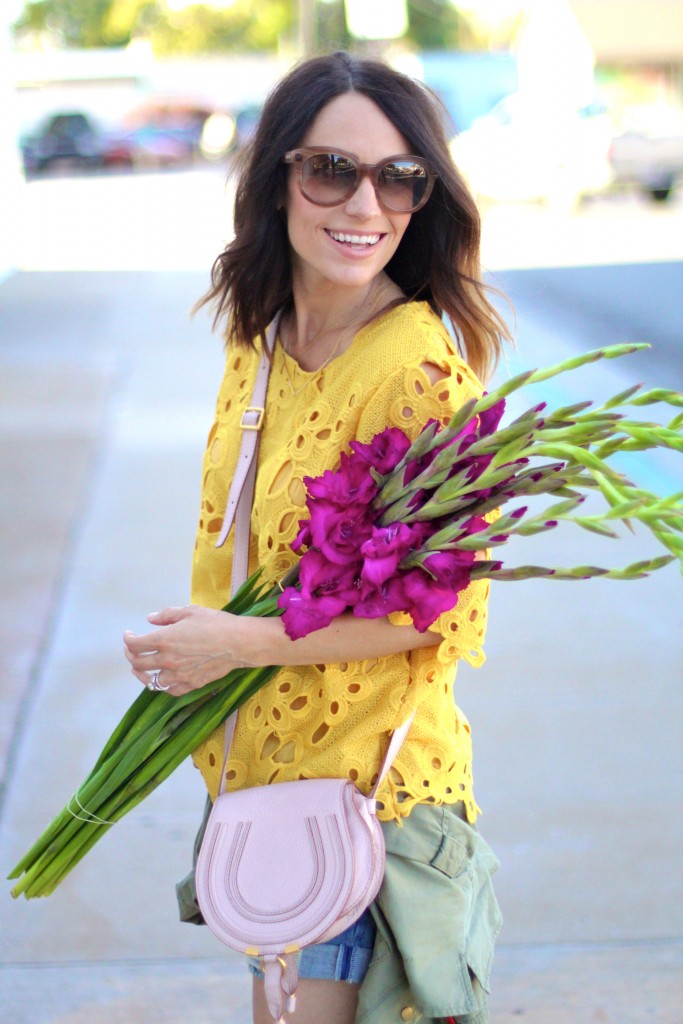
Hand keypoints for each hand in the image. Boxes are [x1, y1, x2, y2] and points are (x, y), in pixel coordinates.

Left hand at [123, 605, 251, 696]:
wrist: (238, 643)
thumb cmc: (215, 623)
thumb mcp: (190, 611)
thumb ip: (166, 615)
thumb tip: (150, 619)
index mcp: (164, 640)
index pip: (135, 645)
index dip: (128, 639)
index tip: (129, 635)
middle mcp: (167, 660)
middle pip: (138, 663)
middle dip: (131, 655)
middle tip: (132, 649)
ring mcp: (178, 675)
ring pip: (150, 681)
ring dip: (142, 674)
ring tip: (140, 668)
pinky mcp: (190, 684)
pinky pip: (169, 691)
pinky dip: (162, 686)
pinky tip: (161, 680)